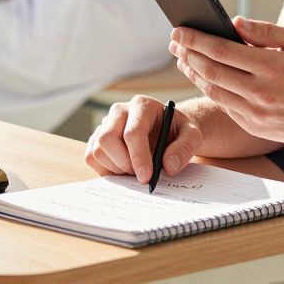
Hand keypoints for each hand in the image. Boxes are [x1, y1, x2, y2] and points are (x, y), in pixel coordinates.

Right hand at [84, 95, 202, 183]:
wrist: (167, 131)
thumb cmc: (177, 131)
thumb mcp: (192, 135)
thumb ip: (184, 148)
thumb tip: (168, 165)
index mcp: (142, 105)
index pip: (132, 132)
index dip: (138, 157)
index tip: (146, 178)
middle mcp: (120, 111)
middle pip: (107, 139)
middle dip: (123, 164)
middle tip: (140, 176)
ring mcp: (105, 123)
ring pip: (97, 150)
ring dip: (115, 168)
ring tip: (135, 170)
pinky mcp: (97, 138)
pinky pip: (91, 157)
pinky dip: (106, 169)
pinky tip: (124, 169)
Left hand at [170, 17, 283, 147]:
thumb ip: (266, 31)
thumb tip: (234, 22)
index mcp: (272, 66)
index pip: (222, 50)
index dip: (196, 40)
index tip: (179, 30)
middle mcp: (261, 91)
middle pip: (211, 70)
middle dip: (188, 54)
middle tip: (174, 41)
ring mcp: (255, 112)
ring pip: (212, 90)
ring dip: (192, 72)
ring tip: (181, 57)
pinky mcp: (253, 126)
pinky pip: (223, 105)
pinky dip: (209, 89)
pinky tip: (201, 76)